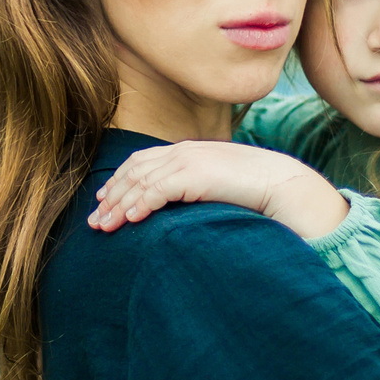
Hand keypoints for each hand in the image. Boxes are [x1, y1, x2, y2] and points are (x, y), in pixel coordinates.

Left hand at [87, 142, 348, 237]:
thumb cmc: (256, 192)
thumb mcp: (218, 187)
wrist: (285, 184)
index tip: (104, 202)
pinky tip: (129, 220)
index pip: (142, 163)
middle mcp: (184, 152)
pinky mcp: (195, 174)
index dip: (120, 181)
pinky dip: (140, 203)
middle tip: (95, 222)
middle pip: (134, 171)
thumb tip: (183, 212)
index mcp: (189, 152)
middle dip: (111, 196)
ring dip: (119, 205)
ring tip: (104, 227)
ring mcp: (188, 160)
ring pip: (140, 182)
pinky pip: (158, 190)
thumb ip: (197, 191)